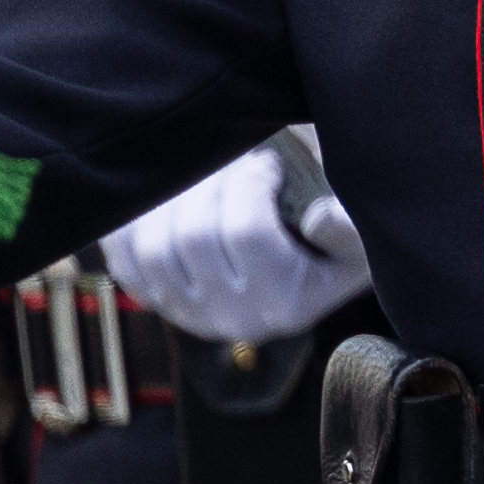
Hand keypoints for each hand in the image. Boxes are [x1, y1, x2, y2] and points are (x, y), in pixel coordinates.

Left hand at [104, 134, 375, 344]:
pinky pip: (122, 257)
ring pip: (152, 248)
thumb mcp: (362, 240)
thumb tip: (319, 220)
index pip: (247, 233)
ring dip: (172, 199)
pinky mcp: (152, 300)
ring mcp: (184, 313)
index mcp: (286, 305)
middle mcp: (231, 320)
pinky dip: (133, 221)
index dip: (252, 184)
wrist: (295, 278)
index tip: (268, 164)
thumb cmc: (329, 247)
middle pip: (193, 238)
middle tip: (233, 164)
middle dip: (211, 183)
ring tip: (203, 179)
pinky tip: (165, 197)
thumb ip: (348, 230)